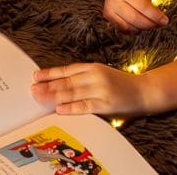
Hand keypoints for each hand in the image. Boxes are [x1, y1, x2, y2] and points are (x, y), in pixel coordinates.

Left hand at [31, 59, 176, 118]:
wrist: (145, 91)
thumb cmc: (120, 84)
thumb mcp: (101, 74)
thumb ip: (84, 78)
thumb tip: (60, 84)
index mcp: (93, 67)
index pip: (67, 70)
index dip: (50, 73)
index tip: (35, 76)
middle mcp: (95, 76)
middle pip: (67, 81)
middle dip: (47, 85)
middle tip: (32, 89)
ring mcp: (101, 89)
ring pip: (73, 93)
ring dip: (54, 96)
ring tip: (39, 97)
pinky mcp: (106, 103)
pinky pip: (85, 106)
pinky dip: (71, 107)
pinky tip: (59, 109)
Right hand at [100, 0, 167, 32]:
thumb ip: (149, 3)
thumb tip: (158, 19)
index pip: (143, 6)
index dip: (155, 15)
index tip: (165, 20)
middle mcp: (115, 1)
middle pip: (135, 19)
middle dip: (150, 24)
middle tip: (159, 24)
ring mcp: (110, 10)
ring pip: (130, 27)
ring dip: (143, 28)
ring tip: (150, 23)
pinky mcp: (108, 18)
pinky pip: (124, 29)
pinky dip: (134, 29)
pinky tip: (140, 25)